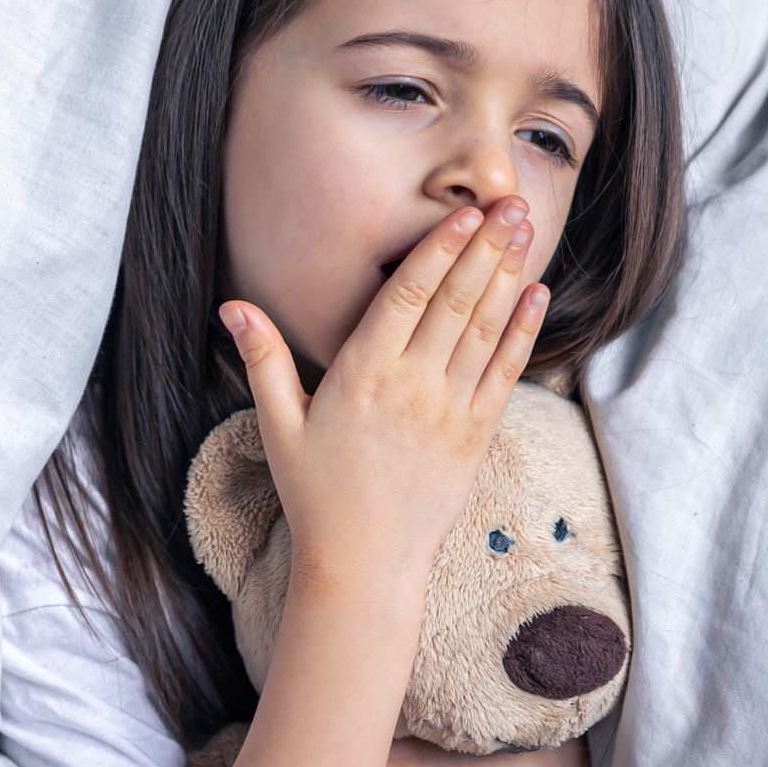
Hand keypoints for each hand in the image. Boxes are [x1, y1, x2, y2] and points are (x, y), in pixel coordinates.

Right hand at [217, 195, 547, 592]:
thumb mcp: (277, 426)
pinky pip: (505, 372)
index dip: (438, 250)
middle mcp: (410, 386)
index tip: (464, 213)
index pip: (407, 295)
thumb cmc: (315, 495)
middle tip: (512, 201)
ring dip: (508, 274)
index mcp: (361, 375)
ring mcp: (448, 411)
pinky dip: (522, 330)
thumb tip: (232, 307)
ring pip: (484, 328)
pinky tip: (535, 294)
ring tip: (526, 229)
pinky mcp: (475, 436)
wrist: (362, 565)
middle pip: (455, 300)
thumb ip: (263, 361)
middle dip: (486, 246)